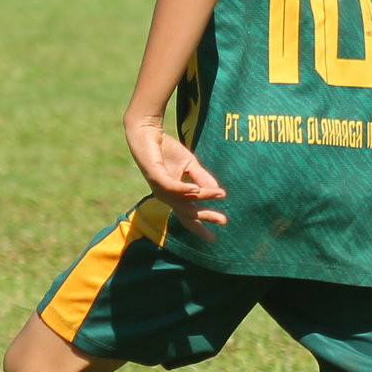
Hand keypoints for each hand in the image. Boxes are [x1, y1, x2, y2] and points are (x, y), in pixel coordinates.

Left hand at [124, 116, 227, 239]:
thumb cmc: (166, 149)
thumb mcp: (190, 165)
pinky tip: (197, 190)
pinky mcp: (156, 177)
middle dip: (205, 217)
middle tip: (223, 220)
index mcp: (173, 195)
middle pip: (187, 212)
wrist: (148, 132)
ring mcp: (160, 188)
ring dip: (204, 196)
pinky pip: (172, 187)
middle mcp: (166, 195)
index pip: (188, 215)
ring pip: (185, 198)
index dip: (201, 225)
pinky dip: (185, 190)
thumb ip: (202, 178)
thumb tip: (219, 191)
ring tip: (220, 193)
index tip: (213, 238)